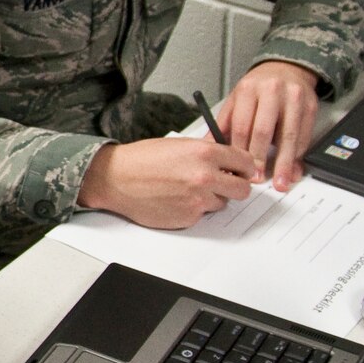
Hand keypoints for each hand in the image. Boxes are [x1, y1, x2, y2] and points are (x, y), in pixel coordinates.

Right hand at [76, 136, 254, 227]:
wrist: (116, 178)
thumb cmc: (142, 159)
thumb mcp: (179, 145)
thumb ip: (207, 153)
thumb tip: (228, 163)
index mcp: (205, 153)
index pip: (246, 162)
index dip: (246, 167)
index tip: (245, 171)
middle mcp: (205, 176)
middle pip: (243, 190)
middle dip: (236, 187)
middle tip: (225, 184)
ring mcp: (198, 200)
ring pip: (222, 203)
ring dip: (212, 198)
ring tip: (188, 190)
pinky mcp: (188, 217)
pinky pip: (202, 215)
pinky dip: (194, 209)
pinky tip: (176, 199)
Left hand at [216, 61, 321, 190]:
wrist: (287, 67)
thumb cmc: (258, 88)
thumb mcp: (237, 99)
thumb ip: (224, 124)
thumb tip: (210, 149)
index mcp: (248, 90)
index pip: (242, 126)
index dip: (240, 151)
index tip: (238, 169)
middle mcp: (271, 91)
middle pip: (264, 131)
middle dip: (260, 159)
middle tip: (257, 178)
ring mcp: (294, 98)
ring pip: (289, 136)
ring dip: (285, 162)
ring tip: (281, 182)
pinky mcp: (311, 106)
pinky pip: (304, 136)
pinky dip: (298, 155)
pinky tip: (294, 168)